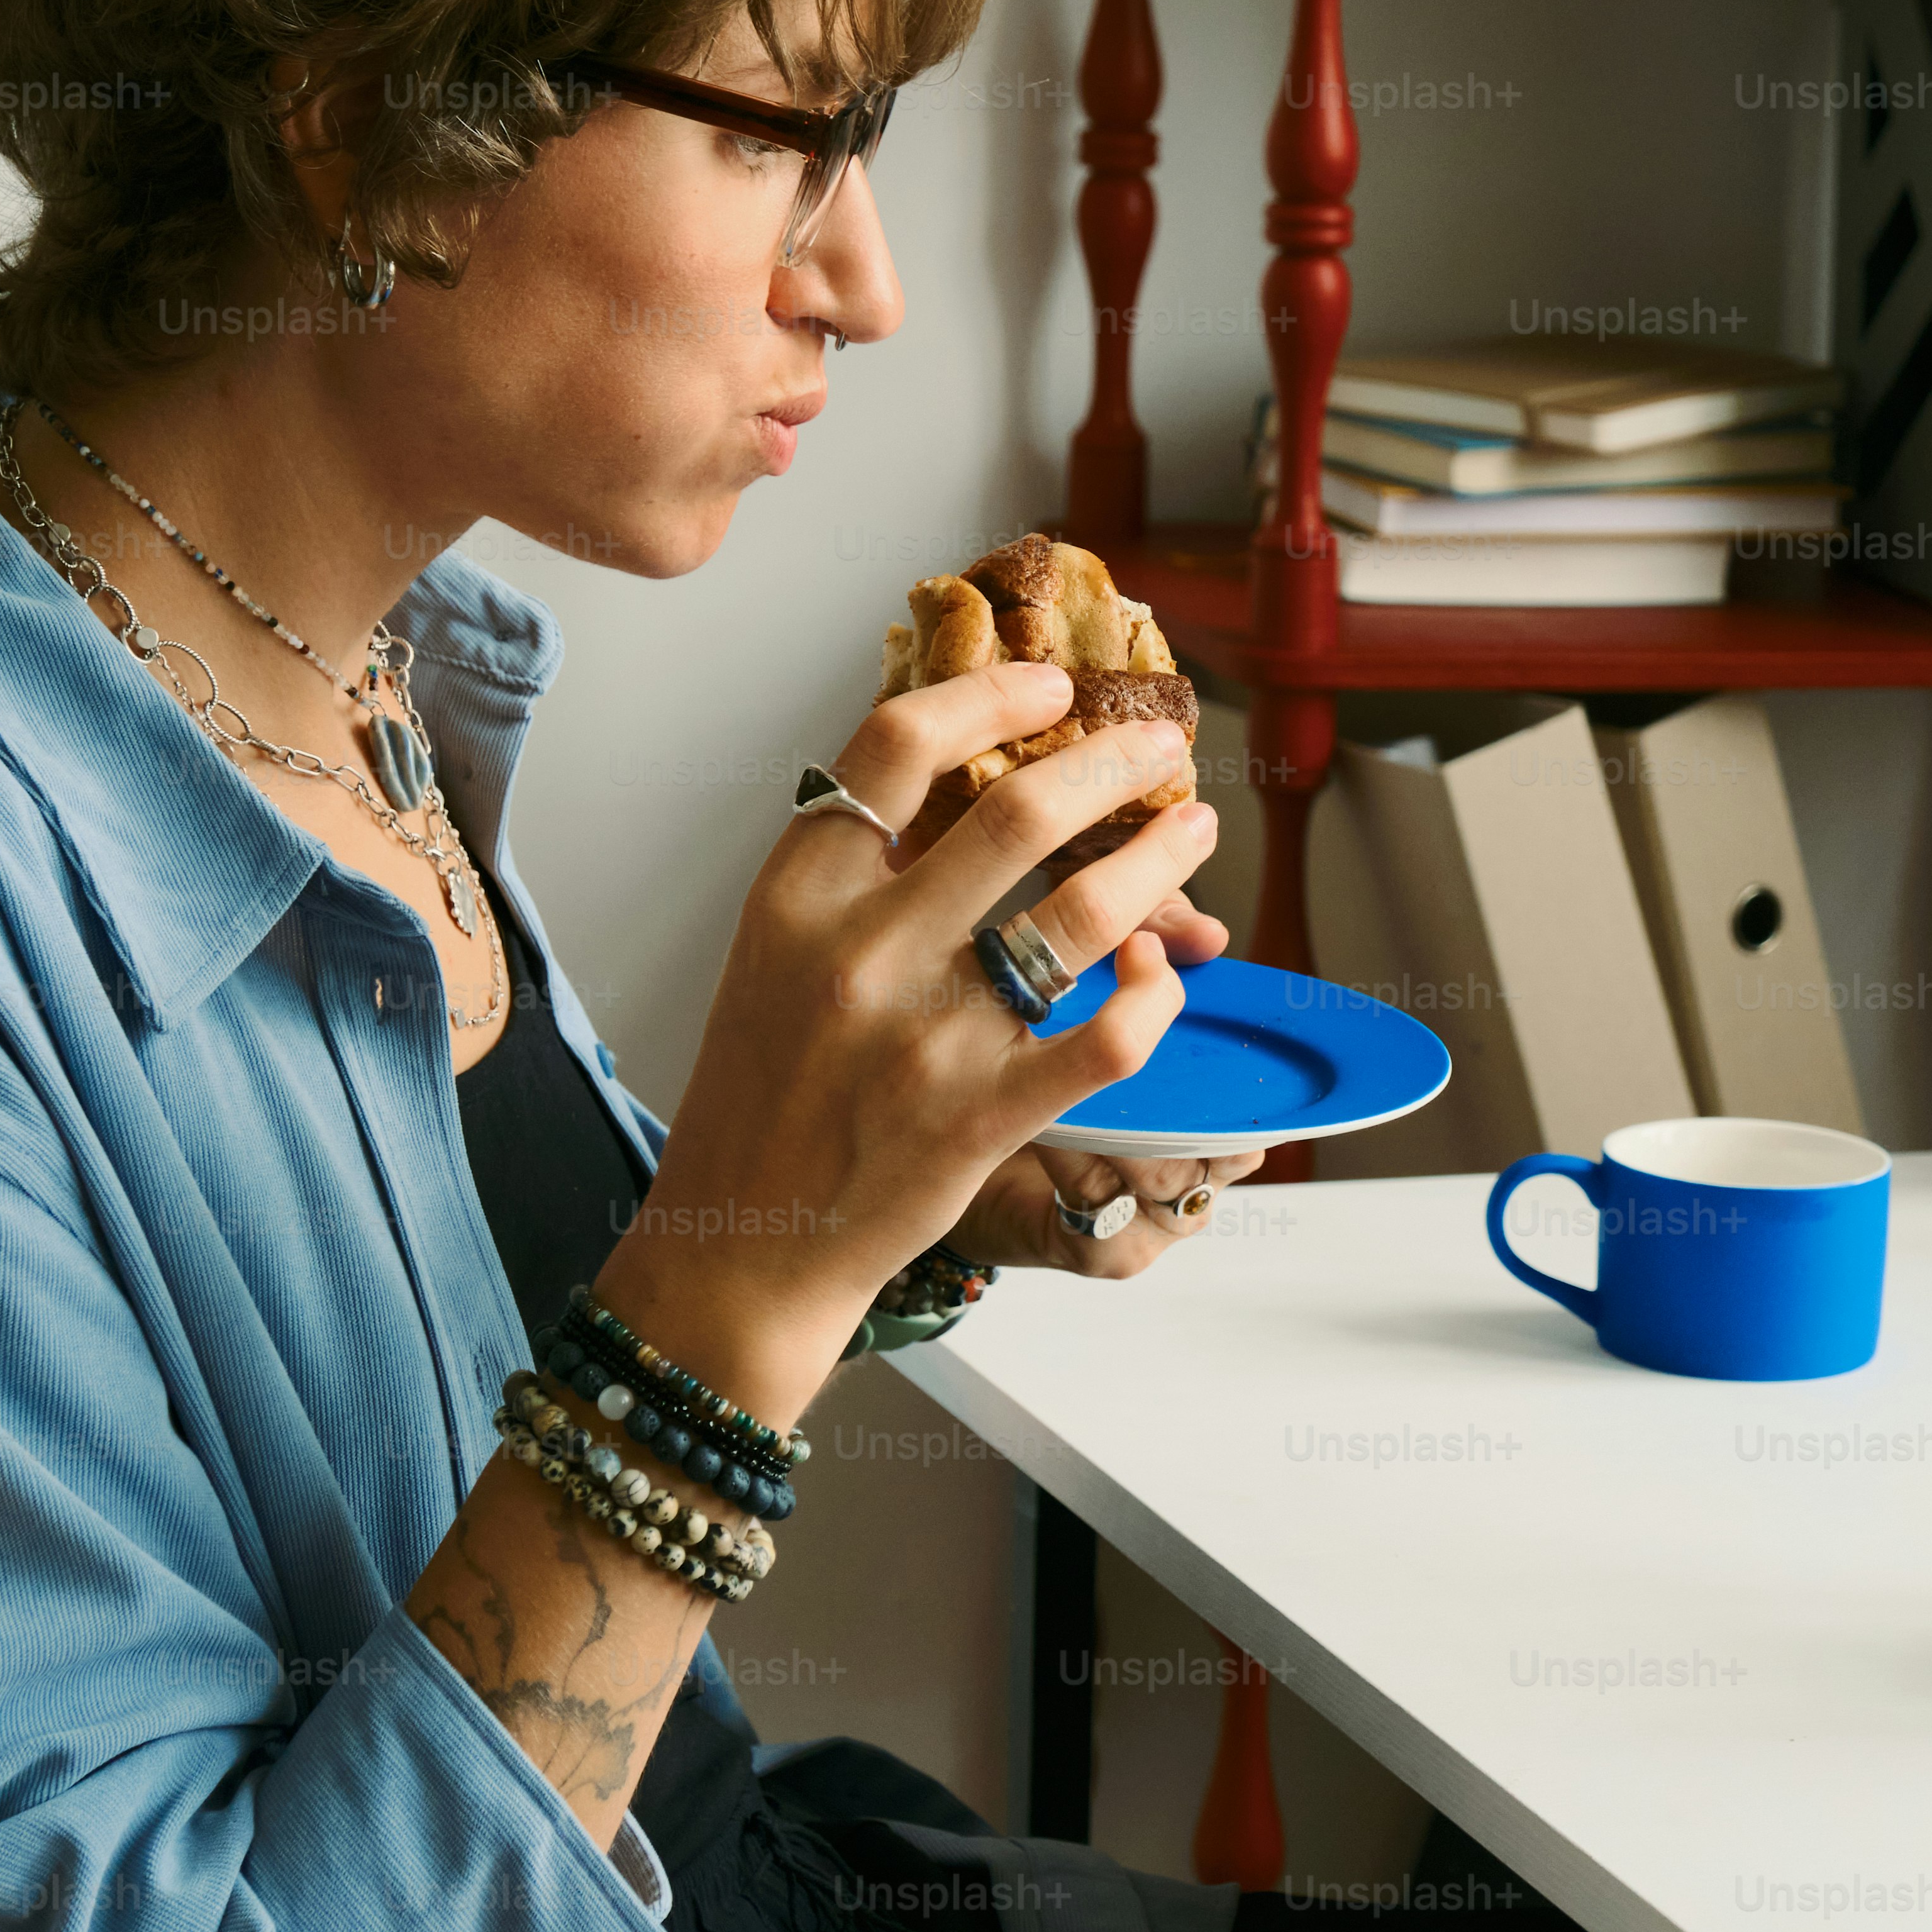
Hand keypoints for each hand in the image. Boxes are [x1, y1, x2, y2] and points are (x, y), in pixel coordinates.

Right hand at [602, 662, 1218, 1423]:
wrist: (738, 1246)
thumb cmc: (766, 1094)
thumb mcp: (775, 952)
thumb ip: (855, 870)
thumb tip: (969, 781)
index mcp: (800, 894)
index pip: (898, 744)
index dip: (990, 694)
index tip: (1051, 685)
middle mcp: (860, 952)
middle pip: (1016, 812)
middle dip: (1112, 763)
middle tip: (1160, 747)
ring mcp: (926, 1037)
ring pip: (1083, 914)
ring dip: (1159, 861)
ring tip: (1193, 830)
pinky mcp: (982, 1116)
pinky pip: (1107, 1035)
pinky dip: (1155, 996)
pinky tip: (1164, 975)